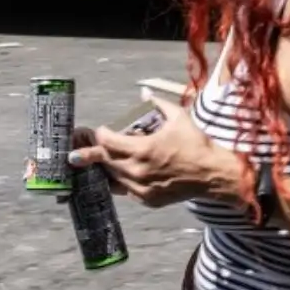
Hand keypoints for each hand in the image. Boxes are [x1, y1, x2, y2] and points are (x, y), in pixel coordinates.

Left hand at [68, 96, 238, 208]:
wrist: (212, 174)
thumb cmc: (196, 144)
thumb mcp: (178, 118)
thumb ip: (157, 103)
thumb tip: (143, 91)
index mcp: (143, 149)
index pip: (108, 141)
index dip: (100, 134)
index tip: (98, 130)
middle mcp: (137, 170)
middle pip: (105, 160)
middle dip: (91, 152)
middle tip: (76, 151)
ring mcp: (141, 188)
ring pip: (112, 177)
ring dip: (105, 167)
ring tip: (95, 162)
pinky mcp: (147, 199)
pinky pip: (126, 190)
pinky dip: (121, 181)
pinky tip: (118, 174)